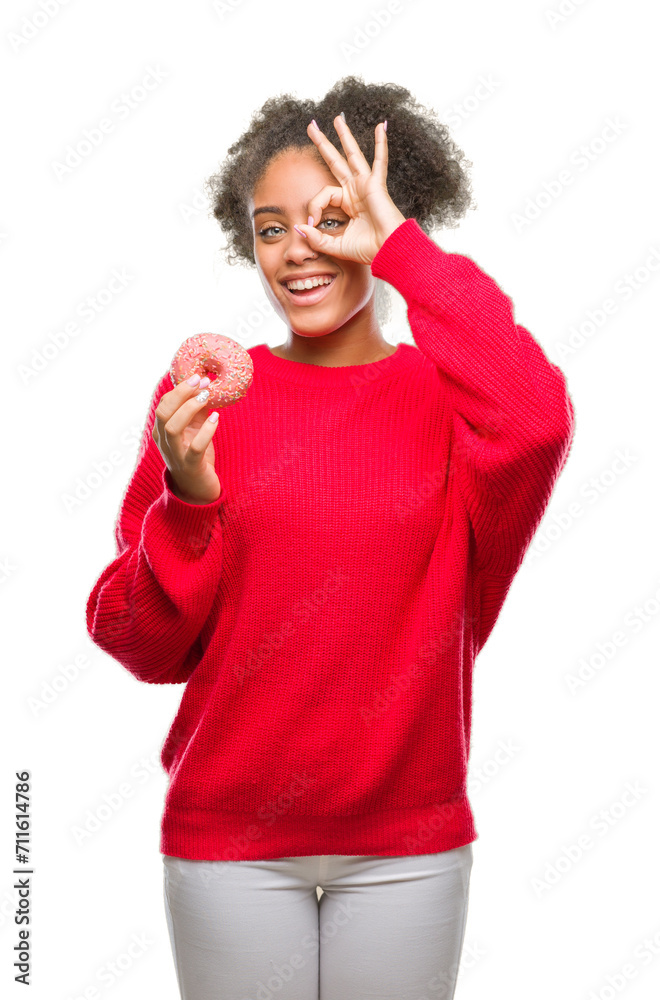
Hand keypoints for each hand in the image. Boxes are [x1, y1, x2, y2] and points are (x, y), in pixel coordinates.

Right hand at [152, 378, 220, 504]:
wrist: (198, 490)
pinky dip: (206, 431)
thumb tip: (206, 386)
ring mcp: (175, 455)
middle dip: (181, 394)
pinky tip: (216, 418)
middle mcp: (164, 442)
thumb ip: (197, 411)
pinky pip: (195, 448)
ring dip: (189, 409)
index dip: (179, 389)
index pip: (163, 405)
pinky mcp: (191, 467)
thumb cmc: (196, 457)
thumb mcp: (194, 430)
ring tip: (207, 397)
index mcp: (162, 432)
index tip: (198, 377)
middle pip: (163, 412)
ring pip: (172, 428)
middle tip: (200, 381)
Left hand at [294, 115, 406, 264]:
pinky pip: (379, 161)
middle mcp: (356, 191)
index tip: (312, 224)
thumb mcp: (336, 245)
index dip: (314, 207)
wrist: (389, 251)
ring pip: (353, 155)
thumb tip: (299, 228)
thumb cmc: (368, 251)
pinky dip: (381, 144)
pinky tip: (381, 126)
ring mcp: (366, 185)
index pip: (323, 194)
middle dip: (323, 144)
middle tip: (311, 127)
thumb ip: (317, 238)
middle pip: (335, 162)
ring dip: (345, 136)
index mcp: (348, 204)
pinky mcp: (376, 185)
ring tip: (337, 119)